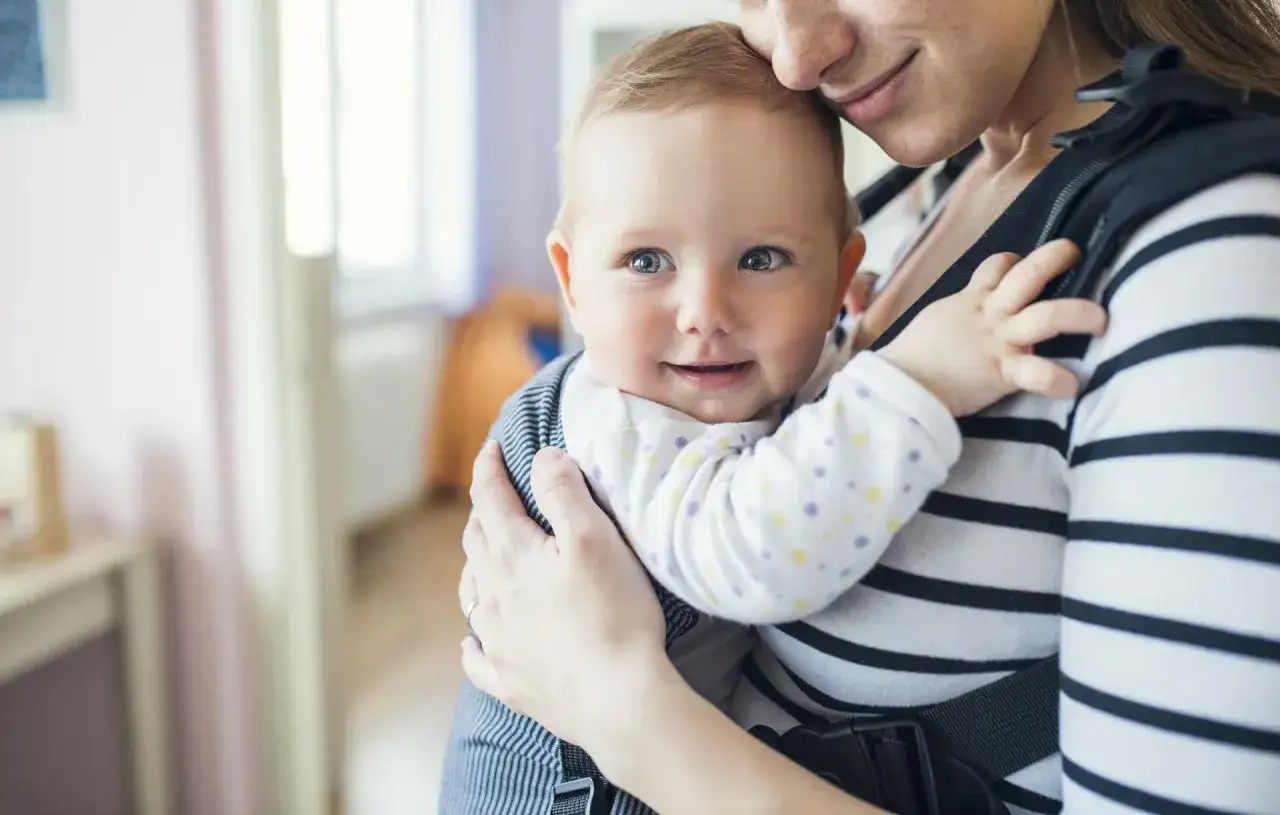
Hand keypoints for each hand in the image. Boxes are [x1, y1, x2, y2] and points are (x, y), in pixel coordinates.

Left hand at [458, 441, 668, 748]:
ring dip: (476, 570)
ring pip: (472, 596)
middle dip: (483, 514)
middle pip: (476, 544)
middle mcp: (493, 596)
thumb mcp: (595, 537)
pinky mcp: (509, 682)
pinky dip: (474, 642)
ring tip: (484, 560)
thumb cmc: (614, 614)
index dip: (489, 468)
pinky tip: (474, 640)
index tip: (491, 448)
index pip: (490, 499)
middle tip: (494, 498)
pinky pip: (478, 659)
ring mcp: (498, 642)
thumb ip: (563, 492)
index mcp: (513, 556)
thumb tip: (540, 458)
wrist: (619, 701)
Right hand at [878, 239, 1105, 415]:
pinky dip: (1055, 379)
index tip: (1025, 266)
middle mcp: (990, 314)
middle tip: (1074, 253)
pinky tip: (1071, 385)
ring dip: (1077, 313)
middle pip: (1027, 275)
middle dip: (1055, 258)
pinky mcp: (1001, 372)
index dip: (1015, 262)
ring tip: (1101, 320)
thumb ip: (959, 315)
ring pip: (1045, 316)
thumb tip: (966, 320)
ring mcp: (999, 341)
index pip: (998, 267)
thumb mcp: (936, 321)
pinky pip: (1035, 373)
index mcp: (971, 301)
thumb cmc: (912, 357)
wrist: (899, 384)